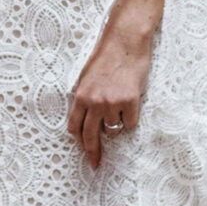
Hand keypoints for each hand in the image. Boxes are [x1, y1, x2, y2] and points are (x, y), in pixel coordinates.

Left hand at [68, 17, 156, 169]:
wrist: (125, 41)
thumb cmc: (107, 57)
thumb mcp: (87, 77)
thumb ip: (86, 98)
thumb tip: (88, 119)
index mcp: (81, 95)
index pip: (74, 126)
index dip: (78, 140)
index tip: (83, 151)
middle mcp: (94, 102)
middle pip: (90, 136)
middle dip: (93, 152)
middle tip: (95, 164)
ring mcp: (111, 103)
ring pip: (114, 129)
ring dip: (117, 122)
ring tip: (121, 103)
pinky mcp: (129, 102)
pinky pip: (130, 123)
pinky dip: (131, 117)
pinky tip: (132, 101)